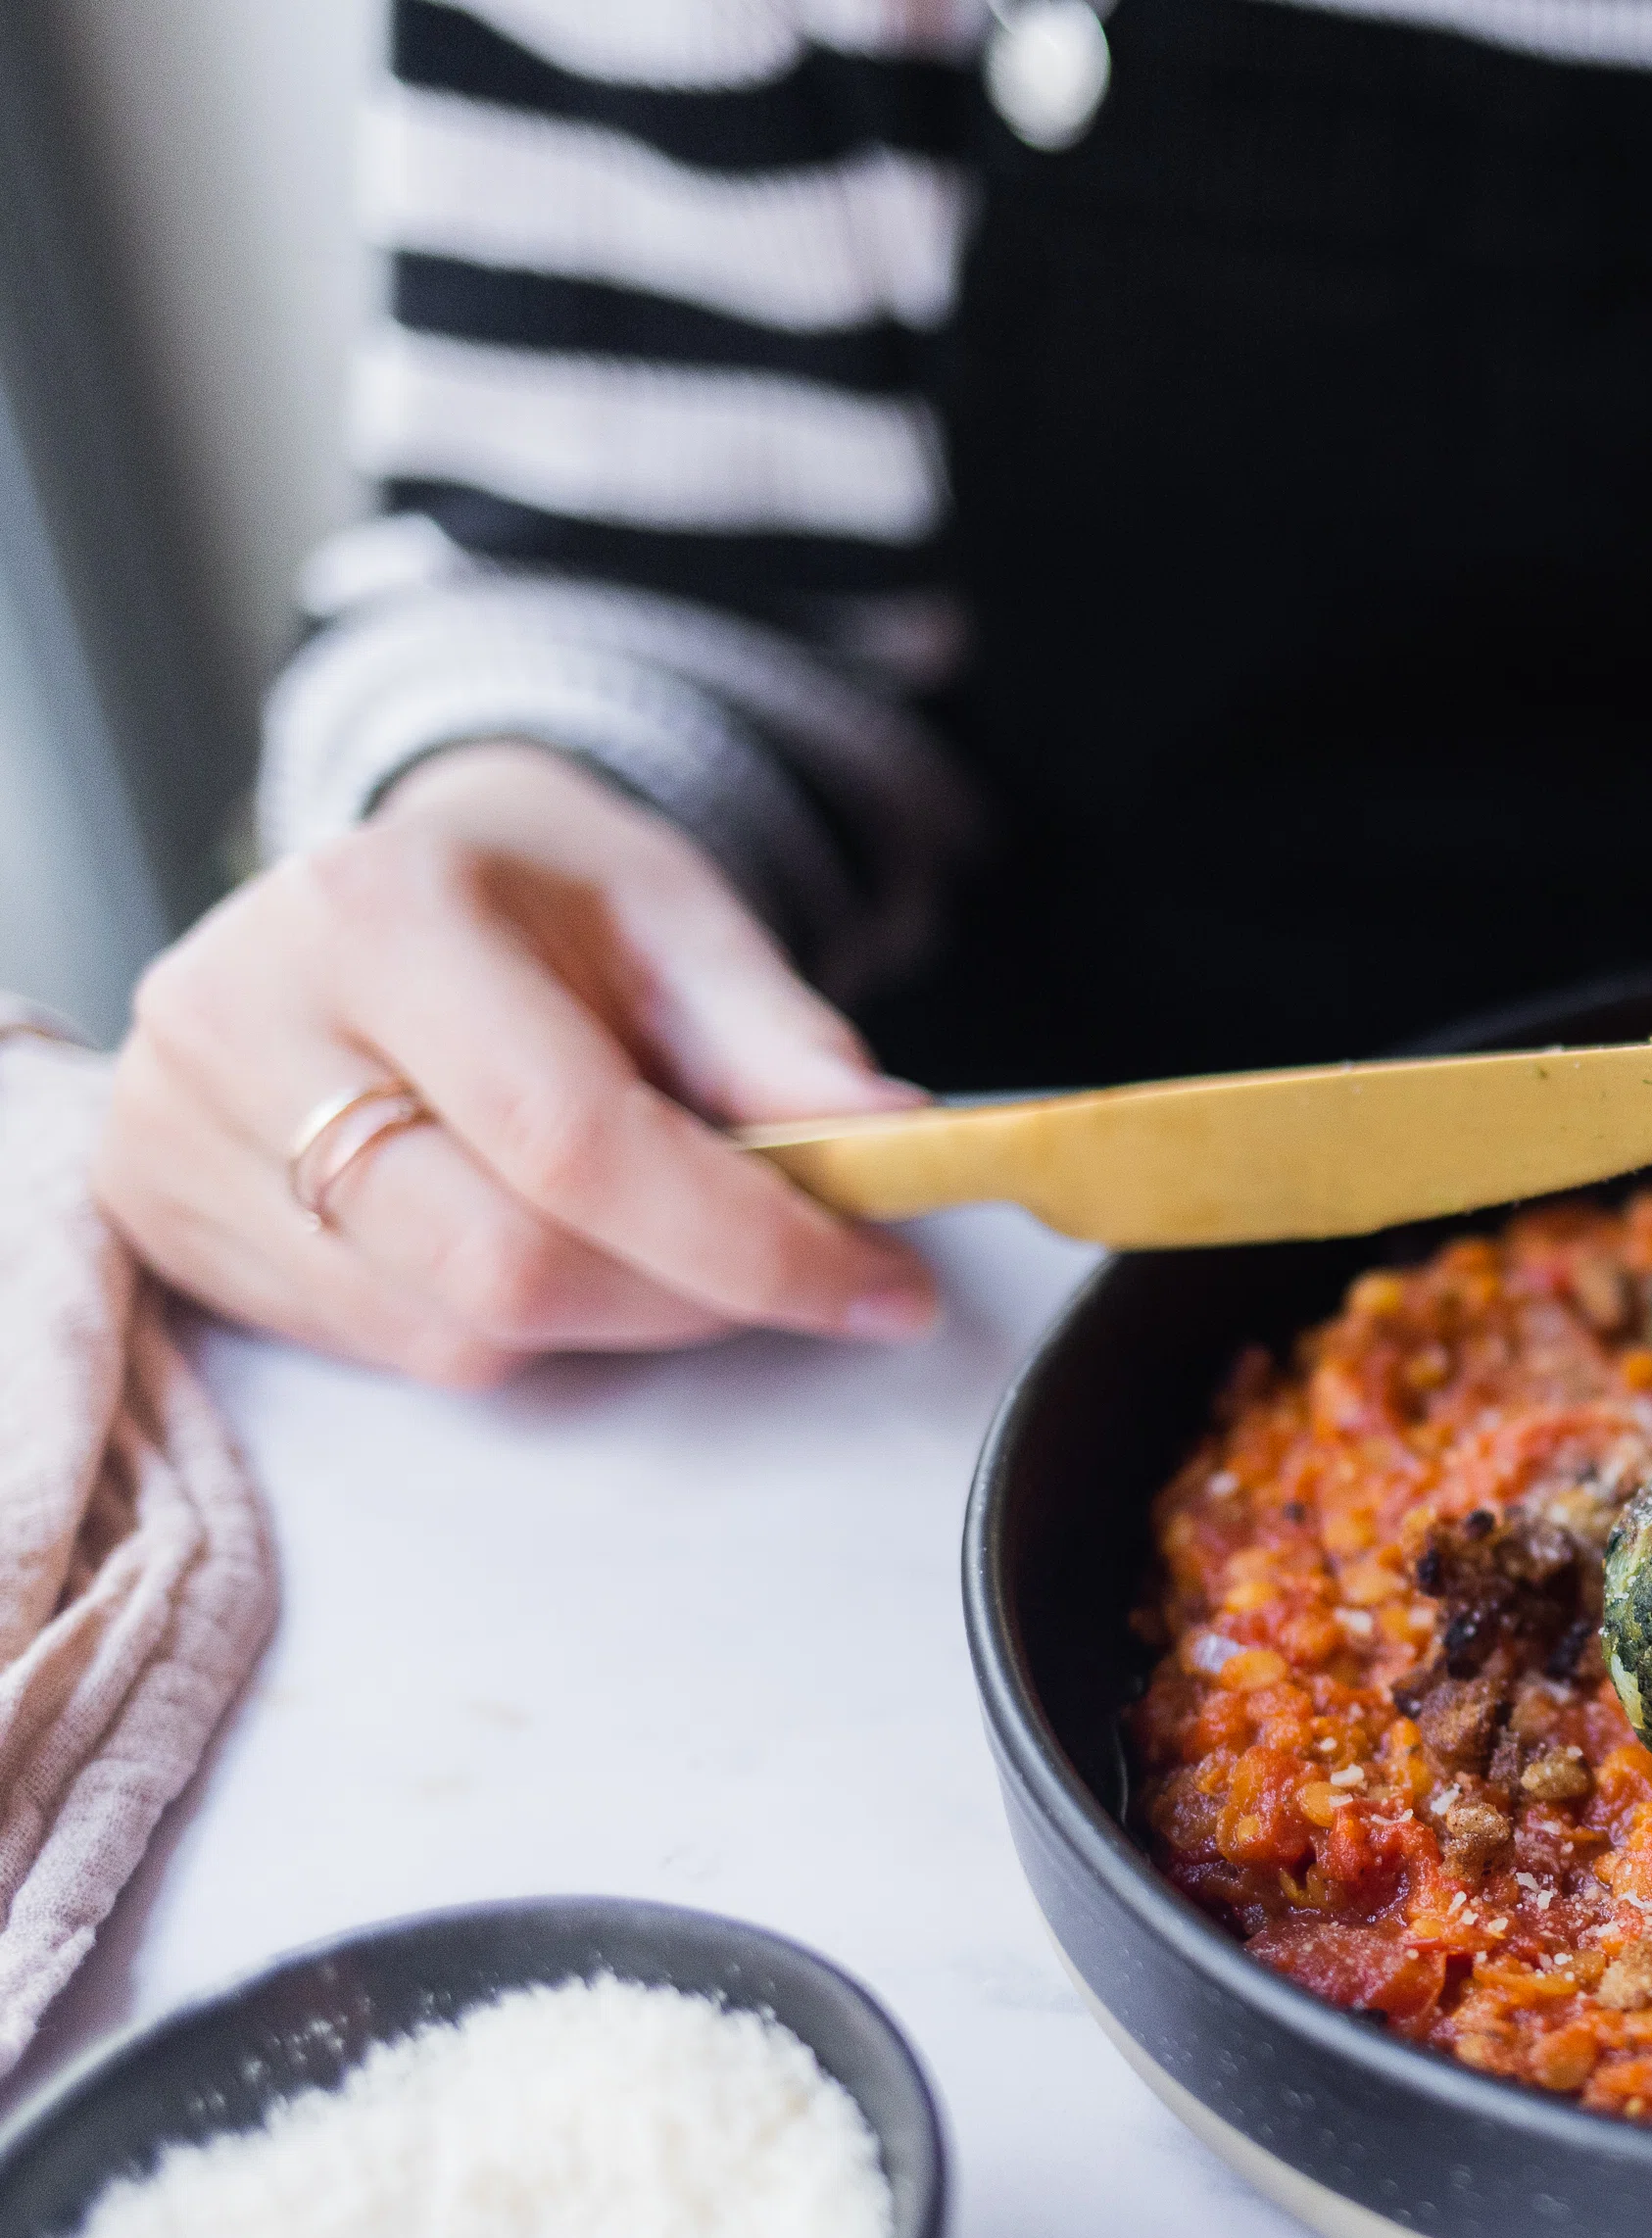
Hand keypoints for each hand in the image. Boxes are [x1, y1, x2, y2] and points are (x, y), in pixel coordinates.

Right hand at [95, 742, 939, 1386]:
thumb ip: (784, 1046)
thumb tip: (895, 1149)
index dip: (751, 1245)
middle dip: (686, 1300)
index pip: (576, 1143)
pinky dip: (502, 1325)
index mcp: (376, 912)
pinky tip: (541, 1238)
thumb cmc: (543, 896)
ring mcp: (176, 1126)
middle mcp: (241, 1017)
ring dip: (605, 1322)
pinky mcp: (157, 1211)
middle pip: (504, 1266)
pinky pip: (378, 1346)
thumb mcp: (679, 922)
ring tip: (662, 1237)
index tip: (884, 1289)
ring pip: (447, 1333)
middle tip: (793, 1275)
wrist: (388, 876)